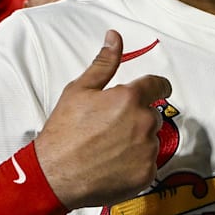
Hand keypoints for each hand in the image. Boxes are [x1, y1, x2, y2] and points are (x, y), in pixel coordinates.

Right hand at [34, 30, 172, 209]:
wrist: (55, 175)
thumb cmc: (64, 133)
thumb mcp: (79, 91)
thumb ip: (104, 63)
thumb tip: (115, 38)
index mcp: (129, 98)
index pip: (158, 86)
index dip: (158, 87)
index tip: (157, 90)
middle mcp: (143, 122)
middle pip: (152, 115)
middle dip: (137, 118)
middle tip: (111, 128)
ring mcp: (147, 150)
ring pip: (151, 140)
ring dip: (137, 142)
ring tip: (109, 148)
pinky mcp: (147, 174)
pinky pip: (149, 164)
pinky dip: (136, 164)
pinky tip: (113, 164)